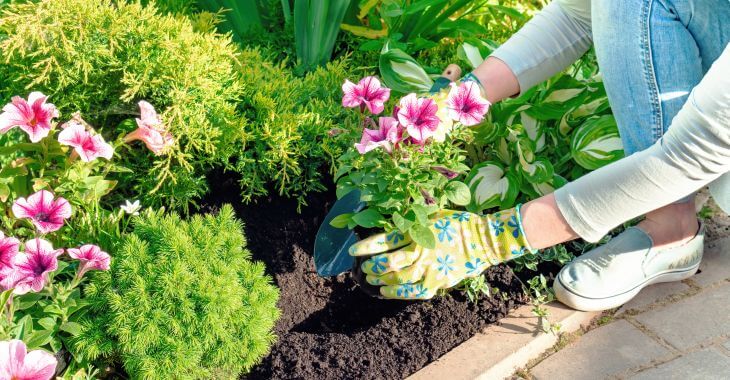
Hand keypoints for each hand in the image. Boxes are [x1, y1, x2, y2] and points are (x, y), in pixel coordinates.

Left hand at [349, 207, 534, 299]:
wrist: (484, 240)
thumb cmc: (458, 224)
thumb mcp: (433, 215)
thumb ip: (414, 220)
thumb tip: (393, 220)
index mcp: (419, 231)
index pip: (386, 240)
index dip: (367, 246)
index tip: (353, 250)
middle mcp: (422, 250)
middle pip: (390, 262)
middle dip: (372, 266)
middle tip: (363, 268)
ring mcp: (430, 268)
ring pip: (399, 278)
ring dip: (382, 279)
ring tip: (372, 279)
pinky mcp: (438, 281)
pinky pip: (414, 291)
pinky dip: (398, 293)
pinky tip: (386, 291)